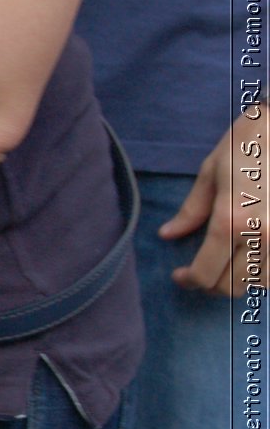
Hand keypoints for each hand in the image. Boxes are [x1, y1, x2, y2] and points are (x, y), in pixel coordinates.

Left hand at [163, 110, 267, 296]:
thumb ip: (191, 211)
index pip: (206, 272)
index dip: (190, 280)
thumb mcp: (211, 172)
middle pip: (232, 285)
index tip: (181, 275)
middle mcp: (262, 235)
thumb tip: (168, 235)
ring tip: (228, 264)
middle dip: (211, 284)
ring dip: (242, 280)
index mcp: (232, 220)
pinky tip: (254, 258)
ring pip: (261, 283)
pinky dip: (265, 271)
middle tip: (200, 272)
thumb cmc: (248, 143)